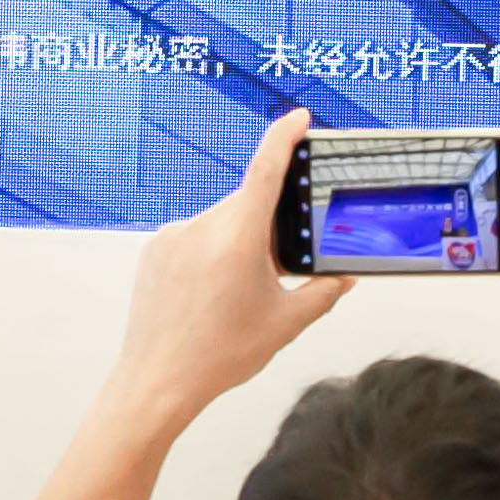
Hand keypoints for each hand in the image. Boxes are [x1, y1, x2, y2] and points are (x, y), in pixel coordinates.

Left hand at [105, 110, 352, 427]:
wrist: (157, 381)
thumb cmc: (217, 356)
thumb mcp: (284, 324)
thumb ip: (322, 293)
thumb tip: (344, 277)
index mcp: (238, 239)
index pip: (265, 170)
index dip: (284, 137)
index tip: (299, 118)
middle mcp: (202, 228)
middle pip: (247, 202)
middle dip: (267, 224)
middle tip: (275, 264)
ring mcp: (173, 237)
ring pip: (221, 220)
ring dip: (237, 240)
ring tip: (234, 290)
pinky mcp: (154, 250)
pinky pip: (193, 235)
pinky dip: (209, 251)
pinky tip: (209, 291)